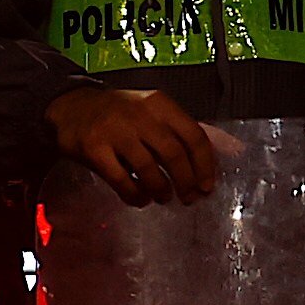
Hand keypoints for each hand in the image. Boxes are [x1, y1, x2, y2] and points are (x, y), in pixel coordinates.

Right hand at [46, 83, 217, 205]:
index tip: (207, 186)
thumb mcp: (155, 111)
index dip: (205, 165)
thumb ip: (186, 129)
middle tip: (188, 198)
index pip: (194, 136)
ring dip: (160, 189)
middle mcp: (140, 115)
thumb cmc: (121, 113)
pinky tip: (139, 199)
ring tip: (162, 198)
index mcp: (160, 104)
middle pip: (174, 154)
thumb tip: (233, 149)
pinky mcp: (93, 148)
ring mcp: (115, 131)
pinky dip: (134, 194)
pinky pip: (120, 179)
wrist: (71, 106)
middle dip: (185, 182)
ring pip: (148, 169)